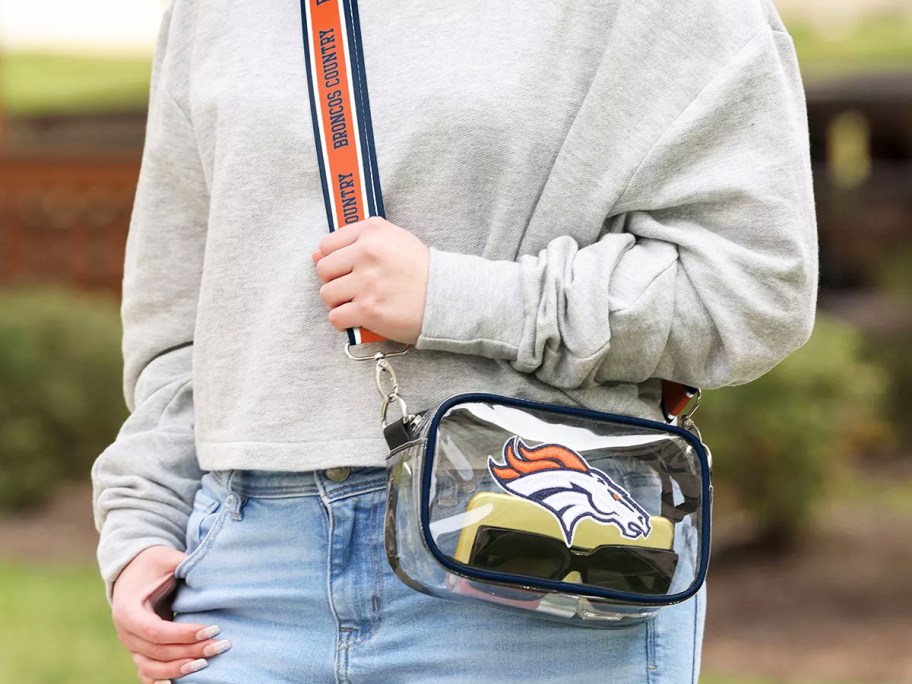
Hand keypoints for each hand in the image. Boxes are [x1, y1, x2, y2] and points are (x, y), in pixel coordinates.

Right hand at [111, 545, 230, 683]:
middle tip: (220, 645)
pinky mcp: (139, 651)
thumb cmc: (153, 564)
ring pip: (152, 668)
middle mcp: (125, 632)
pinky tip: (184, 681)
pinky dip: (163, 680)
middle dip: (190, 651)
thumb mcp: (167, 559)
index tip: (211, 629)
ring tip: (206, 662)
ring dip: (179, 669)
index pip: (155, 631)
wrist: (132, 571)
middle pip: (158, 652)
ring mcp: (131, 645)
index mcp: (128, 610)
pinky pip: (148, 672)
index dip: (183, 634)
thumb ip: (184, 564)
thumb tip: (210, 567)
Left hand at [312, 217, 428, 344]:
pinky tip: (360, 317)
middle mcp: (367, 253)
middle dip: (335, 281)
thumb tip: (316, 254)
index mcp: (371, 232)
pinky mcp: (369, 310)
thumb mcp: (393, 239)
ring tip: (358, 303)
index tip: (346, 269)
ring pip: (327, 295)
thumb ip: (356, 240)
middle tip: (353, 288)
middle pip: (323, 270)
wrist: (447, 296)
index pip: (327, 245)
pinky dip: (345, 321)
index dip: (333, 260)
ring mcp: (367, 283)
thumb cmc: (420, 269)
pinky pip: (336, 317)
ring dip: (339, 302)